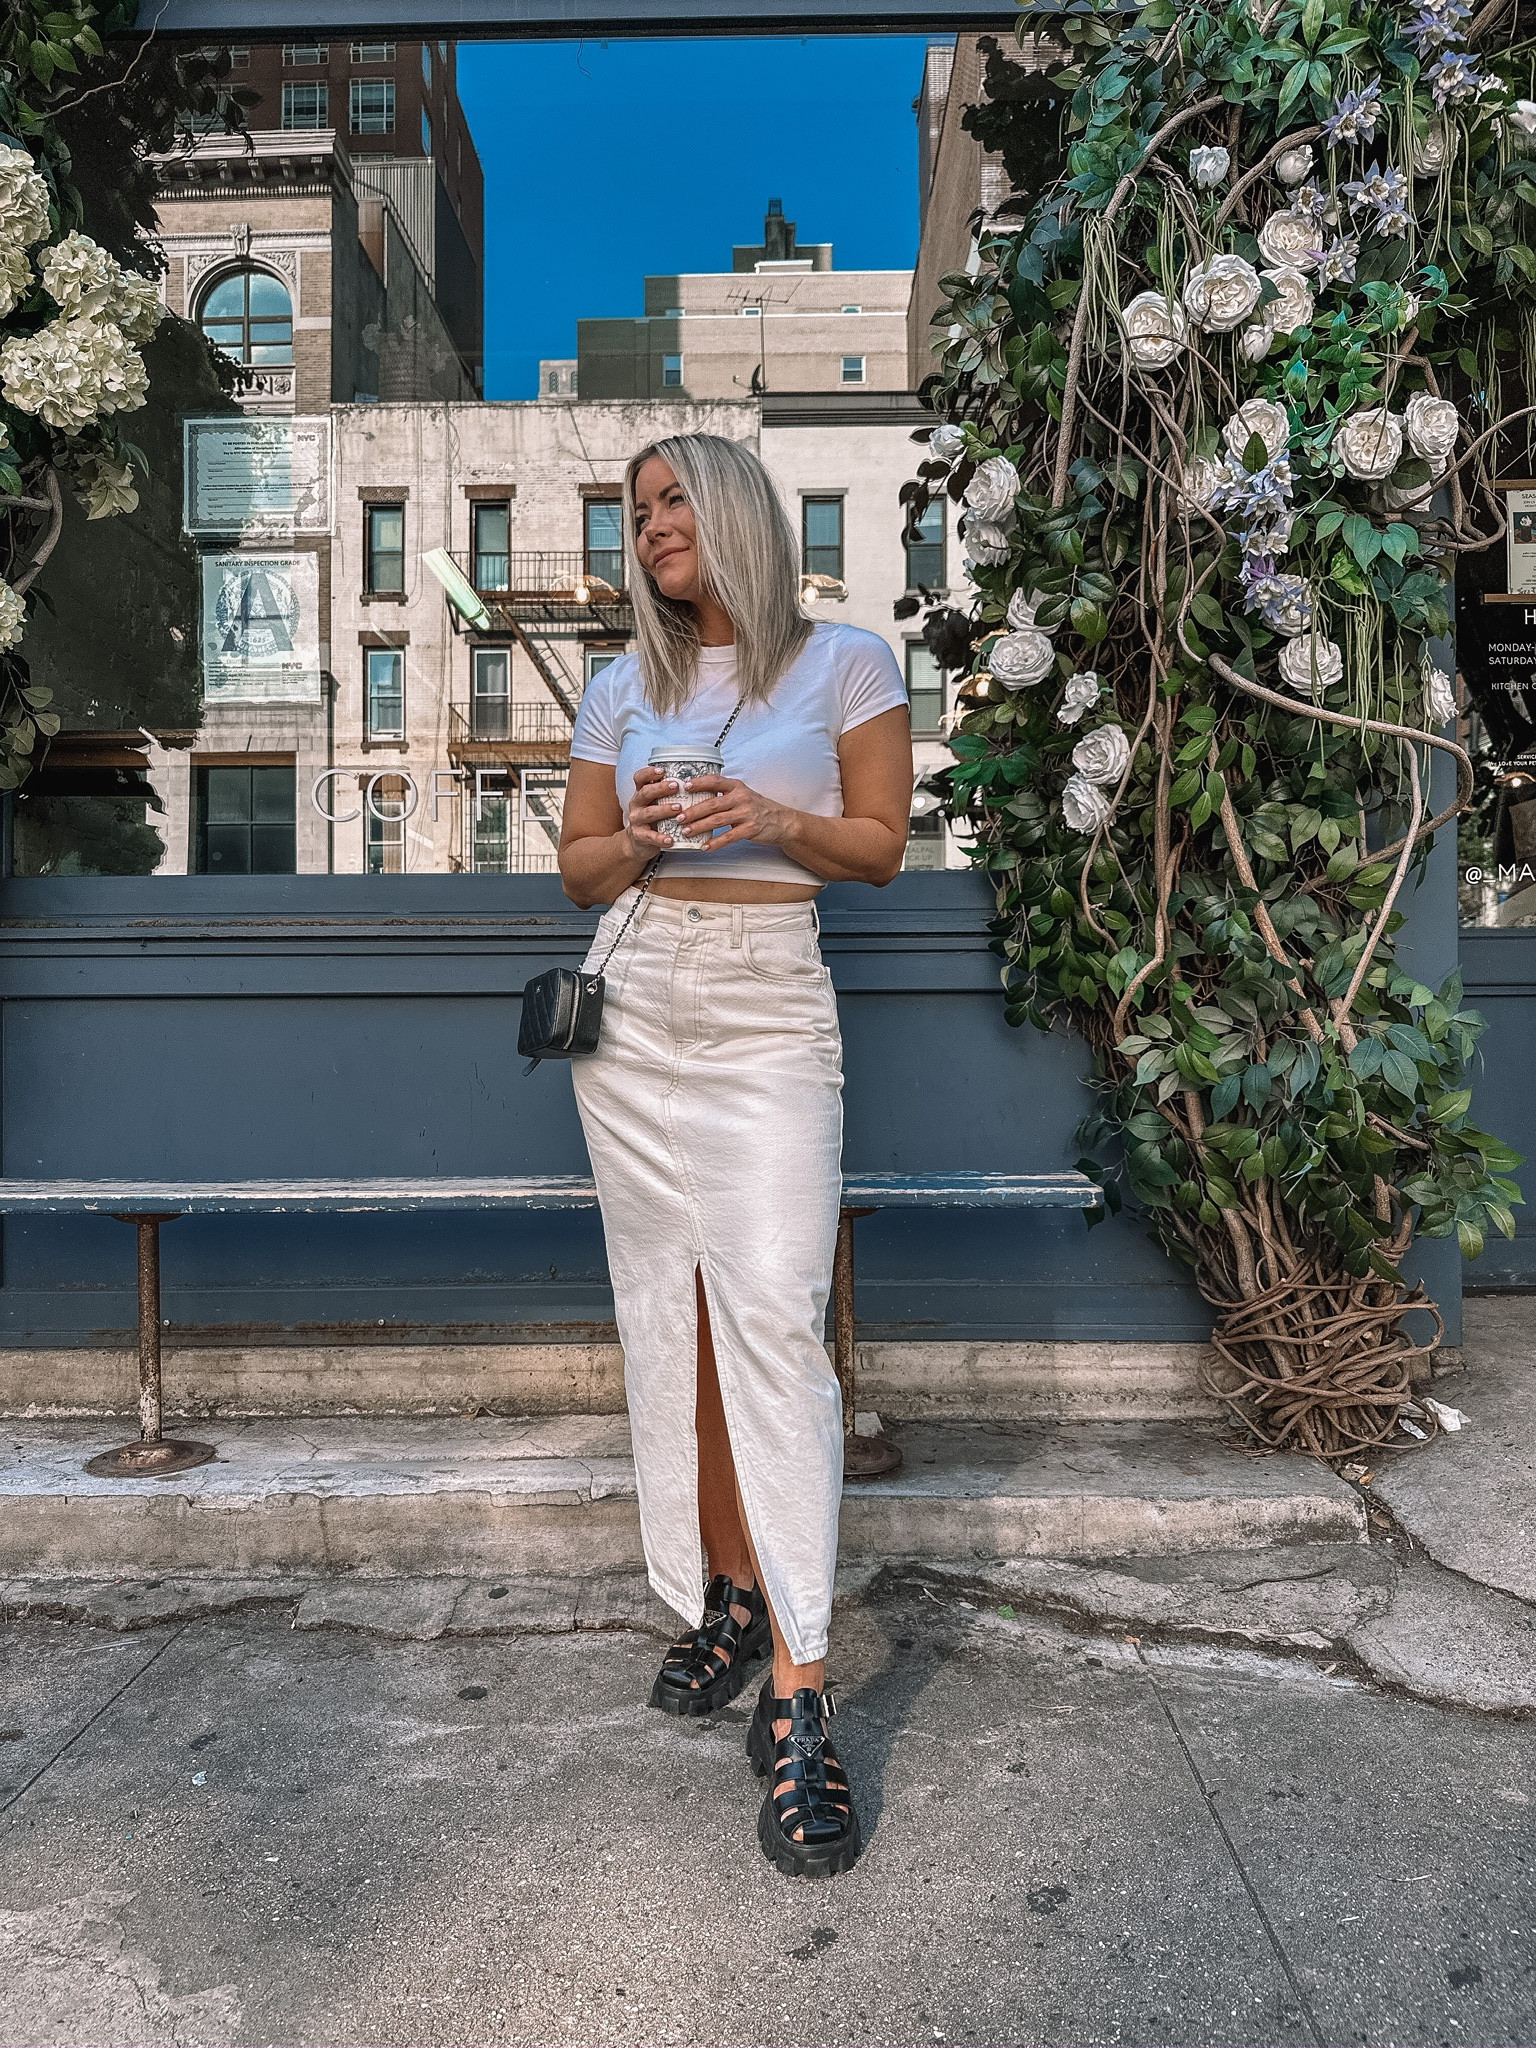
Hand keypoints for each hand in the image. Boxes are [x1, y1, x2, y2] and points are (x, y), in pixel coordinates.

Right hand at [624, 764, 683, 853]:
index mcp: (641, 793)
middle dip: (661, 788)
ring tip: (678, 809)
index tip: (662, 771)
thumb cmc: (654, 818)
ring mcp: (636, 820)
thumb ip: (668, 794)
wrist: (639, 841)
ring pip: (649, 813)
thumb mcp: (656, 803)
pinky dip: (660, 838)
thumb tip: (694, 782)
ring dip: (664, 810)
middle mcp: (637, 804)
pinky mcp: (639, 836)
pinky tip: (670, 839)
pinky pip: (650, 836)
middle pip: (645, 792)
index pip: (640, 778)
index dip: (649, 773)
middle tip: (676, 786)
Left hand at [669, 774, 793, 851]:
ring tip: (686, 831)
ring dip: (699, 826)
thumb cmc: (758, 808)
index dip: (699, 783)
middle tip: (679, 816)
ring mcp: (746, 814)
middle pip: (712, 803)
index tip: (685, 787)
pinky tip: (704, 846)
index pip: (715, 781)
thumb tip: (697, 799)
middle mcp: (741, 798)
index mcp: (737, 787)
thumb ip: (724, 795)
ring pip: (717, 820)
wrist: (782, 821)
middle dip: (693, 811)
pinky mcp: (750, 830)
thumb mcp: (742, 795)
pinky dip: (715, 843)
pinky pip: (728, 837)